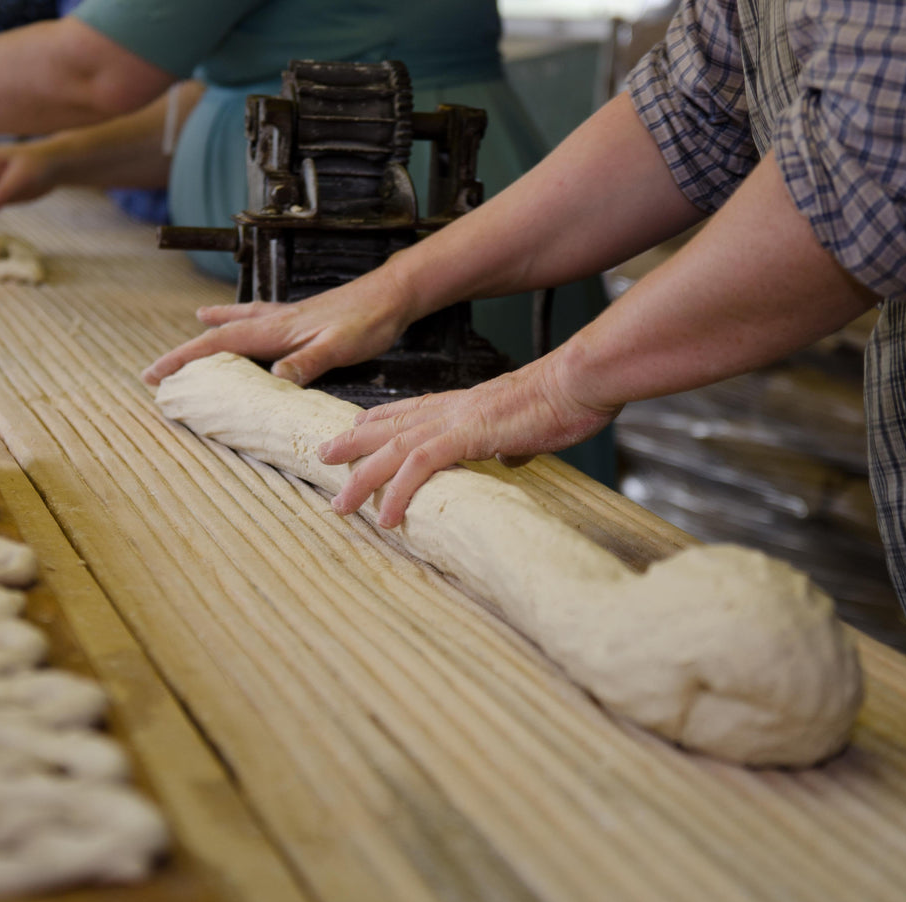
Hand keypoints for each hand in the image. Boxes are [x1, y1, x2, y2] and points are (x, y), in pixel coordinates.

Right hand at [141, 265, 419, 386]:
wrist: (393, 295)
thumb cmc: (369, 320)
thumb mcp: (339, 346)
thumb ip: (308, 362)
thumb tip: (276, 377)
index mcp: (277, 330)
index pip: (220, 346)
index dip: (185, 359)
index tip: (154, 374)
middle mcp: (276, 321)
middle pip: (220, 335)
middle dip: (188, 351)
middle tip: (157, 370)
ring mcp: (288, 317)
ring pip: (240, 321)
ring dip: (216, 327)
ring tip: (198, 322)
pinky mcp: (303, 317)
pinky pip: (261, 317)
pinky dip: (244, 316)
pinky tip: (247, 315)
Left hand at [318, 356, 617, 526]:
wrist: (581, 382)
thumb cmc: (566, 402)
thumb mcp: (531, 427)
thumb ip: (512, 442)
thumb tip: (509, 457)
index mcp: (466, 404)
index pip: (412, 410)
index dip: (380, 419)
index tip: (355, 427)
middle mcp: (453, 409)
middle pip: (390, 427)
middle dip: (353, 444)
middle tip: (324, 457)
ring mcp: (457, 421)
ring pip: (393, 449)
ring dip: (362, 477)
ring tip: (340, 503)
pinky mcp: (468, 436)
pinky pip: (421, 466)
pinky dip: (398, 491)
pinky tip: (385, 515)